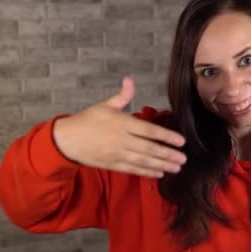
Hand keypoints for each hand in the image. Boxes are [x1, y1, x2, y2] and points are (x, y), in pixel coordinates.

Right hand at [52, 76, 185, 177]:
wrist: (67, 140)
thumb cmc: (88, 120)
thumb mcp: (105, 105)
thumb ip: (122, 95)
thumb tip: (130, 78)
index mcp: (122, 123)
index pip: (149, 130)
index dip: (167, 136)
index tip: (182, 141)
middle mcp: (122, 140)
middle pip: (149, 148)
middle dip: (168, 154)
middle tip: (183, 159)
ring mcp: (117, 154)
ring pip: (143, 161)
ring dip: (161, 165)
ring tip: (176, 168)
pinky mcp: (113, 164)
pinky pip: (133, 169)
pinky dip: (147, 172)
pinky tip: (159, 173)